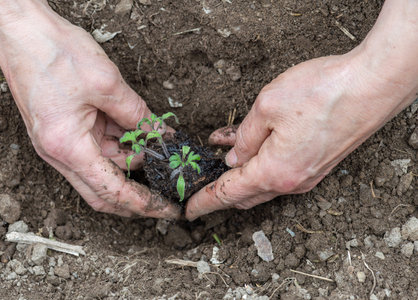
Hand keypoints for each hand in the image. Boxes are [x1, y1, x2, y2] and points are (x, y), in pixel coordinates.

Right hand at [0, 2, 179, 217]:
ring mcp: (60, 143)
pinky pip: (96, 148)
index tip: (166, 210)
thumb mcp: (107, 83)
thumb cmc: (53, 52)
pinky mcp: (63, 130)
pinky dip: (120, 145)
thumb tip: (160, 134)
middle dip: (136, 194)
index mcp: (68, 147)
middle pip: (103, 190)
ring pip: (103, 166)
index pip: (110, 190)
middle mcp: (60, 153)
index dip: (142, 203)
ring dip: (131, 161)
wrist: (20, 31)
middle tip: (167, 192)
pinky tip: (140, 135)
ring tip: (160, 149)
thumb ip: (137, 113)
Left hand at [186, 51, 416, 219]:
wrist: (373, 86)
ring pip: (264, 182)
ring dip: (242, 171)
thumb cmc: (323, 93)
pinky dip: (262, 164)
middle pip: (246, 194)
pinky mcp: (319, 164)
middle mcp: (292, 182)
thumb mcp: (267, 106)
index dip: (205, 202)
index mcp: (274, 171)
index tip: (188, 211)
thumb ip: (244, 136)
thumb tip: (234, 157)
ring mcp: (308, 175)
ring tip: (225, 150)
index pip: (229, 194)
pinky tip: (256, 144)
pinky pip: (281, 172)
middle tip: (201, 181)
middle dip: (221, 190)